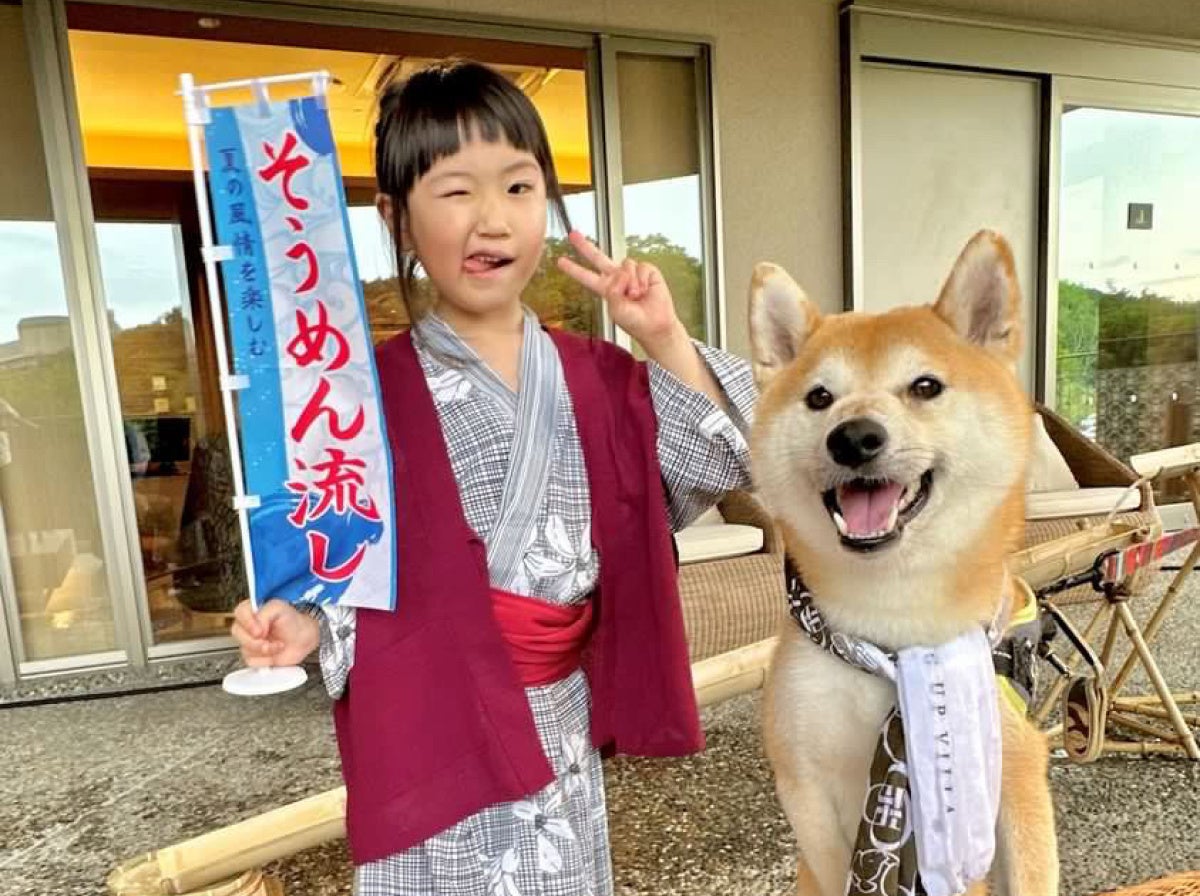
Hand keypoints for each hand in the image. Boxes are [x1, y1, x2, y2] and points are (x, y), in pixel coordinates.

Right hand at [231, 599, 319, 666]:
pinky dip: (265, 660)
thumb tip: (256, 628)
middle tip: (269, 641)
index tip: (259, 631)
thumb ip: (264, 614)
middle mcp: (248, 626)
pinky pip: (251, 661)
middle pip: (237, 633)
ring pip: (244, 649)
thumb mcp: (279, 608)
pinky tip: (275, 654)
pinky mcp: (255, 656)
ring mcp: (250, 641)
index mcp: (252, 610)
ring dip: (264, 651)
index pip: (239, 612)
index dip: (247, 622)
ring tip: (279, 645)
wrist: (304, 638)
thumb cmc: (293, 620)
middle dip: (255, 641)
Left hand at [556, 231, 687, 352]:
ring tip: (635, 296)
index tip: (560, 261)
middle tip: (573, 235)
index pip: (586, 276)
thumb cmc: (635, 321)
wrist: (655, 325)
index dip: (573, 269)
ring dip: (630, 283)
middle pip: (597, 257)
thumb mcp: (616, 309)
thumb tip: (622, 274)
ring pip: (624, 264)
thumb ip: (613, 291)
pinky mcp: (646, 271)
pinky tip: (645, 290)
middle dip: (585, 246)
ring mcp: (631, 273)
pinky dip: (641, 280)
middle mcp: (617, 278)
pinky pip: (639, 267)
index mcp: (606, 289)